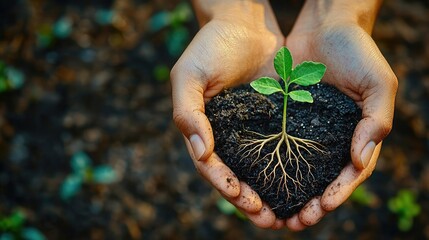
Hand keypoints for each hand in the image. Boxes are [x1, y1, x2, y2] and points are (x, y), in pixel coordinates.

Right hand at [171, 0, 286, 227]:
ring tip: (287, 215)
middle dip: (249, 201)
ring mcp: (251, 129)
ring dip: (270, 193)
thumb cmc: (210, 46)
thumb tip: (201, 151)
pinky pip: (280, 148)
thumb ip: (187, 112)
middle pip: (236, 176)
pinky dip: (287, 169)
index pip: (210, 166)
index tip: (245, 199)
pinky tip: (302, 183)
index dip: (225, 185)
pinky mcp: (274, 119)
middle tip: (269, 220)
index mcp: (203, 129)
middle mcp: (227, 134)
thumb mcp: (189, 75)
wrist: (244, 22)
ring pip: (259, 170)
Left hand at [281, 0, 397, 229]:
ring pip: (296, 169)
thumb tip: (359, 161)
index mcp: (356, 135)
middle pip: (321, 179)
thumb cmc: (357, 51)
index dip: (337, 194)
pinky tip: (256, 180)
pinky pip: (276, 144)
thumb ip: (376, 120)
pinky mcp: (284, 117)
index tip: (321, 209)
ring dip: (287, 193)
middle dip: (310, 204)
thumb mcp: (378, 83)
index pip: (349, 174)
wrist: (324, 25)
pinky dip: (269, 165)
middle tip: (294, 223)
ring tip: (273, 213)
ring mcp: (306, 129)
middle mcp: (330, 137)